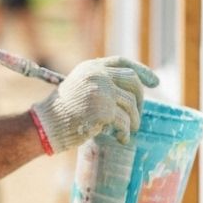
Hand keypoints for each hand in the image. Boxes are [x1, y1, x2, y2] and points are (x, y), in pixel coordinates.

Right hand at [31, 56, 158, 152]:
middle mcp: (97, 75)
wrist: (46, 123)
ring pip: (131, 104)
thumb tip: (132, 93)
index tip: (156, 82)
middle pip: (132, 81)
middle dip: (140, 99)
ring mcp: (101, 91)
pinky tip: (121, 138)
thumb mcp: (80, 87)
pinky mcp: (103, 109)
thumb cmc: (62, 111)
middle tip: (137, 114)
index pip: (123, 63)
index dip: (142, 71)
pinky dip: (125, 132)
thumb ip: (100, 83)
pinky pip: (125, 122)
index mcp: (91, 67)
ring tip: (128, 130)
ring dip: (133, 120)